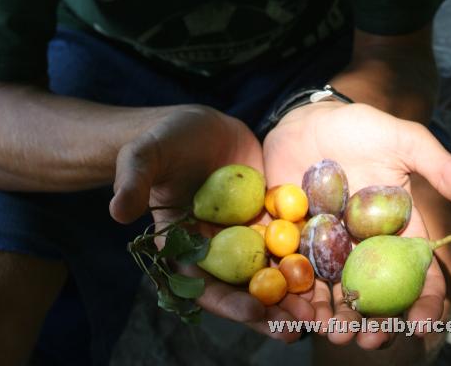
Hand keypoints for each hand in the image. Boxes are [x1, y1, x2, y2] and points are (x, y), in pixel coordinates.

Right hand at [109, 104, 312, 339]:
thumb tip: (118, 211)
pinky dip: (307, 257)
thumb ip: (134, 181)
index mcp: (181, 247)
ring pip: (271, 271)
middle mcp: (215, 249)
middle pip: (243, 288)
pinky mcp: (267, 216)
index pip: (203, 284)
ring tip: (322, 311)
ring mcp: (244, 235)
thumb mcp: (144, 155)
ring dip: (294, 293)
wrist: (194, 124)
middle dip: (270, 311)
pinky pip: (289, 240)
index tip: (254, 311)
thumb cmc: (162, 141)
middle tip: (298, 327)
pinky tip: (332, 268)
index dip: (228, 301)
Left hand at [263, 101, 450, 347]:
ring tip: (331, 331)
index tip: (420, 322)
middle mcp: (363, 248)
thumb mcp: (403, 142)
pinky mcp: (290, 239)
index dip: (423, 303)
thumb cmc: (360, 128)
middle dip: (373, 323)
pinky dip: (291, 294)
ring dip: (332, 317)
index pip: (416, 275)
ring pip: (332, 292)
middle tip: (369, 339)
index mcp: (395, 232)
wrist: (308, 116)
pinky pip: (291, 273)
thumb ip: (440, 168)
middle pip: (373, 295)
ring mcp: (325, 247)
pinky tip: (289, 308)